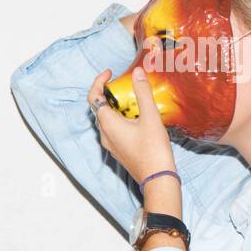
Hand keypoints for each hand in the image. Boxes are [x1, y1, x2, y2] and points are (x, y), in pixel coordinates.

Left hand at [88, 65, 175, 184]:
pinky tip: (136, 117)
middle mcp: (104, 134)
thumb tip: (137, 72)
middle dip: (108, 93)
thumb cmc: (153, 149)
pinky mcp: (118, 150)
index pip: (93, 97)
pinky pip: (113, 129)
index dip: (98, 82)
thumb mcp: (150, 117)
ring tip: (132, 98)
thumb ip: (143, 93)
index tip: (110, 72)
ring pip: (106, 119)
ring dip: (115, 106)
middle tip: (123, 83)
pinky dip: (120, 118)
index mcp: (107, 124)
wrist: (157, 178)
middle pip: (99, 108)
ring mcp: (110, 144)